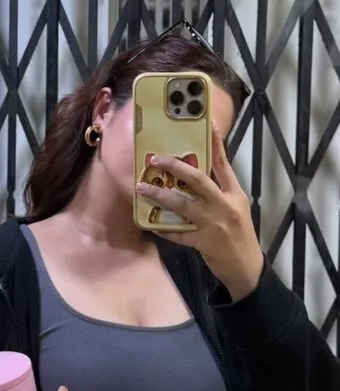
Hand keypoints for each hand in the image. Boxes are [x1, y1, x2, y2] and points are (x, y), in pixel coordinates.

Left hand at [135, 124, 263, 300]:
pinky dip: (164, 229)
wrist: (247, 268)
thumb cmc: (239, 235)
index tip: (207, 123)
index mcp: (235, 194)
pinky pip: (179, 233)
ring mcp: (214, 224)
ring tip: (143, 187)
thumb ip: (218, 192)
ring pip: (183, 204)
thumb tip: (192, 176)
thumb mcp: (236, 208)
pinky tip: (150, 224)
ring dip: (160, 195)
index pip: (223, 163)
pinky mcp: (204, 242)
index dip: (215, 143)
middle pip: (199, 180)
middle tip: (156, 159)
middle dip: (176, 167)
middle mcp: (225, 205)